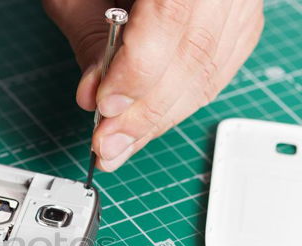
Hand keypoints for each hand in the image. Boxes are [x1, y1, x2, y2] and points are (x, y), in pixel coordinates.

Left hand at [44, 0, 263, 170]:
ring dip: (160, 119)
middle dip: (146, 112)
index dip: (139, 71)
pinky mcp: (240, 21)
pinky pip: (218, 73)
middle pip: (196, 52)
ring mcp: (239, 0)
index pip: (172, 16)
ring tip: (119, 146)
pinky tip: (148, 125)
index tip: (105, 107)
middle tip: (107, 145)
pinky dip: (179, 105)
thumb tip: (93, 98)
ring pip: (209, 70)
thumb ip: (91, 39)